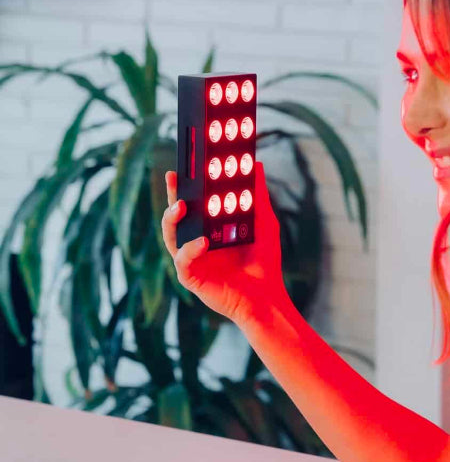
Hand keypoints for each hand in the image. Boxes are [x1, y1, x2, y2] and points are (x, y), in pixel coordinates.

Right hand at [161, 161, 289, 325]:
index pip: (193, 204)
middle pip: (176, 217)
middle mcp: (196, 243)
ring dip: (172, 219)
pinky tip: (202, 242)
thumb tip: (258, 165)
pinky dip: (190, 250)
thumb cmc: (264, 262)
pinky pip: (183, 262)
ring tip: (181, 205)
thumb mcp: (263, 223)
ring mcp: (192, 260)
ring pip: (171, 237)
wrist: (266, 297)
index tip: (185, 165)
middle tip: (173, 176)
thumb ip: (258, 196)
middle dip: (172, 195)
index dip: (186, 185)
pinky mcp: (192, 278)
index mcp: (209, 230)